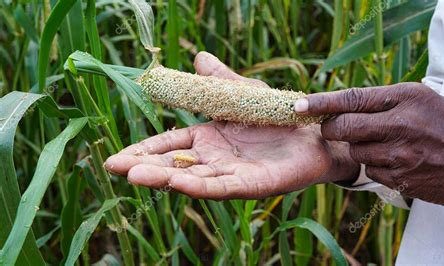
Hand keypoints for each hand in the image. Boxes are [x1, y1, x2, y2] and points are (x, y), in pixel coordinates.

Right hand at [105, 52, 358, 199]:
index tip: (117, 158)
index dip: (144, 150)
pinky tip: (176, 184)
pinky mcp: (251, 185)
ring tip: (134, 175)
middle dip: (144, 167)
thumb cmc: (278, 116)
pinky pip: (221, 187)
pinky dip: (198, 186)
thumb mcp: (243, 95)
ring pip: (192, 178)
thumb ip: (220, 82)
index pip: (169, 145)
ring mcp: (231, 174)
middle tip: (113, 168)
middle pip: (174, 165)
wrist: (316, 135)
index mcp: (209, 139)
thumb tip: (199, 57)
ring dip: (164, 178)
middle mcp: (215, 160)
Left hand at [295, 83, 443, 205]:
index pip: (352, 98)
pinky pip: (370, 172)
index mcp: (403, 98)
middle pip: (343, 128)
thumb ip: (380, 100)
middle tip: (331, 128)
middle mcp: (400, 125)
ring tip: (383, 144)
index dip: (321, 103)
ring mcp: (400, 155)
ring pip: (355, 152)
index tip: (299, 105)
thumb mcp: (417, 98)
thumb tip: (339, 106)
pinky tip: (395, 161)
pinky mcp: (402, 179)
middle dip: (331, 129)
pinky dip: (375, 167)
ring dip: (359, 149)